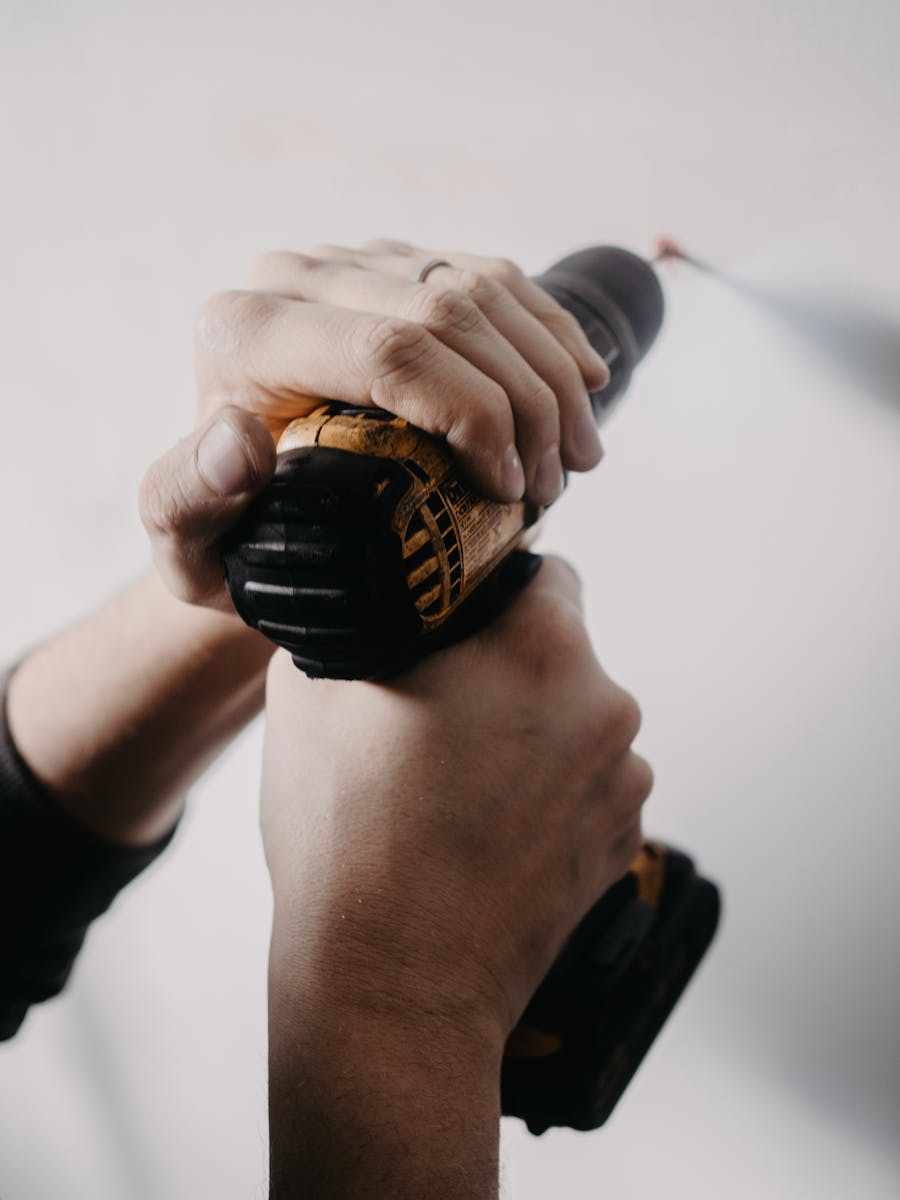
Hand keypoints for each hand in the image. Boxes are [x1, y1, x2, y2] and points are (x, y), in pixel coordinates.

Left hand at [140, 240, 609, 611]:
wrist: (257, 508)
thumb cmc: (232, 541)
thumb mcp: (191, 551)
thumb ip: (186, 503)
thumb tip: (237, 443)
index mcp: (243, 331)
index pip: (388, 348)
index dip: (473, 414)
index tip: (512, 491)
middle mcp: (294, 278)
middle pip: (446, 312)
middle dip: (525, 402)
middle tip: (557, 485)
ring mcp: (351, 262)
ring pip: (480, 288)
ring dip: (550, 373)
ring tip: (579, 457)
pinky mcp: (397, 264)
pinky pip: (492, 277)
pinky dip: (548, 331)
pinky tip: (585, 383)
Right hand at [262, 555, 650, 1196]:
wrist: (392, 987)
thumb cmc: (349, 840)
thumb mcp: (311, 691)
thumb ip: (359, 623)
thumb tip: (371, 609)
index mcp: (540, 646)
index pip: (543, 570)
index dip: (492, 589)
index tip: (458, 622)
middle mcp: (604, 704)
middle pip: (560, 652)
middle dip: (507, 668)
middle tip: (440, 714)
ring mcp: (624, 781)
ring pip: (573, 722)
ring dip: (531, 735)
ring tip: (457, 789)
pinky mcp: (623, 842)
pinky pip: (586, 786)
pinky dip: (548, 795)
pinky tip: (488, 832)